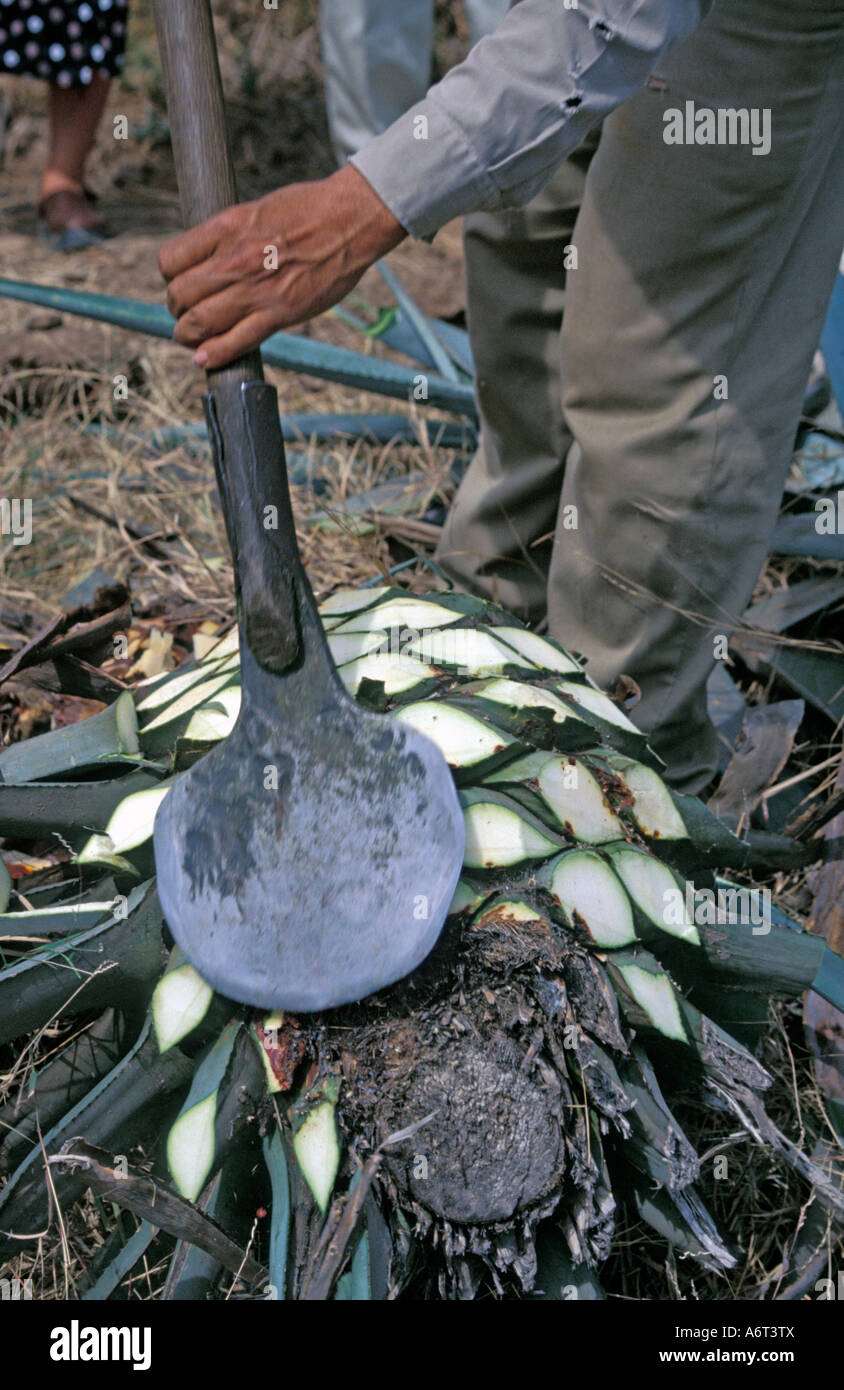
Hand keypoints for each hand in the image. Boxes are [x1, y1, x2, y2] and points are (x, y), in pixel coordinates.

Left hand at [158, 164, 406, 369]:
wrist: (349, 221)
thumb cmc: (308, 211)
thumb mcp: (256, 211)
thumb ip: (229, 236)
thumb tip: (210, 259)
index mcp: (225, 229)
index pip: (170, 261)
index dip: (169, 277)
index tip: (179, 283)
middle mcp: (234, 261)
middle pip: (179, 296)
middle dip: (177, 310)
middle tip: (187, 314)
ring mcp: (255, 290)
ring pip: (199, 323)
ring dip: (188, 335)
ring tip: (192, 338)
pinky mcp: (278, 314)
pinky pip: (236, 342)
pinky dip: (215, 355)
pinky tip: (204, 360)